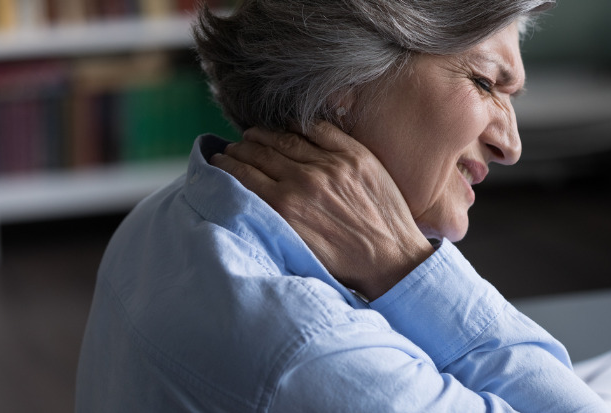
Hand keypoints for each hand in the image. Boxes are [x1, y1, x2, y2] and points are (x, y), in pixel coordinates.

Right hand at [210, 121, 433, 299]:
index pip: (244, 174)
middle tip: (232, 147)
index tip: (218, 160)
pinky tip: (287, 125)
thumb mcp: (297, 247)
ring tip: (252, 135)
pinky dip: (298, 124)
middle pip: (260, 153)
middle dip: (240, 148)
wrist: (391, 260)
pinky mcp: (355, 155)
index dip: (227, 164)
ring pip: (285, 138)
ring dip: (263, 134)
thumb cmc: (343, 263)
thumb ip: (272, 219)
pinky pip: (319, 129)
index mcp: (285, 208)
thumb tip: (247, 196)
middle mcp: (304, 182)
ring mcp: (332, 165)